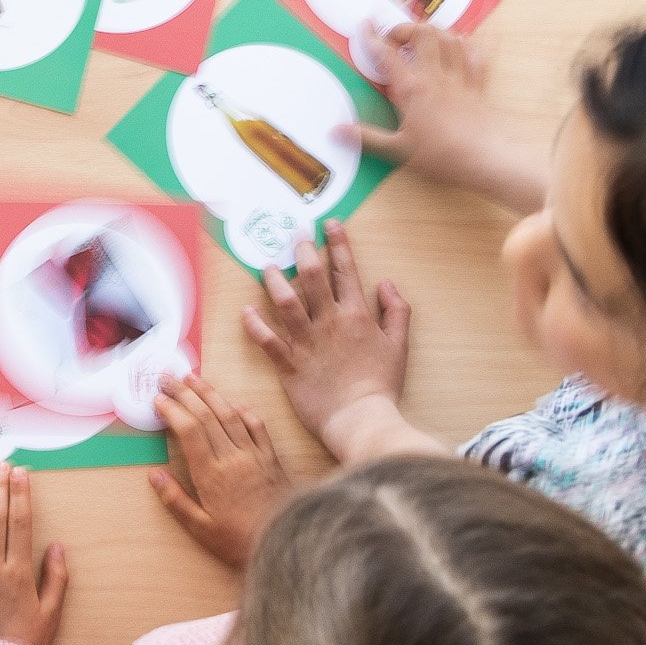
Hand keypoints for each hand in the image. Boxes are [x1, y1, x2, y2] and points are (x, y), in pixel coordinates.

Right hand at [147, 376, 292, 570]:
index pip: (189, 431)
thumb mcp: (201, 529)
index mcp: (211, 474)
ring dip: (210, 393)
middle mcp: (232, 457)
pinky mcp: (271, 457)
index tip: (158, 400)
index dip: (172, 410)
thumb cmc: (240, 540)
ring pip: (229, 414)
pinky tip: (232, 403)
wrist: (287, 542)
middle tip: (167, 378)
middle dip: (184, 393)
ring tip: (193, 378)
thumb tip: (154, 475)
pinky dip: (242, 410)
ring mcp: (254, 454)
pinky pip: (256, 425)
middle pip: (206, 415)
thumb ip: (176, 501)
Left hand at [245, 225, 413, 456]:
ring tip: (267, 267)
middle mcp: (329, 322)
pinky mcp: (288, 364)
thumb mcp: (399, 346)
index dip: (338, 244)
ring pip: (285, 302)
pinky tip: (246, 311)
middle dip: (302, 253)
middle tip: (294, 238)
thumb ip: (397, 312)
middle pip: (312, 278)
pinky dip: (255, 324)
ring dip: (274, 281)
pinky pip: (267, 340)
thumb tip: (388, 285)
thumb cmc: (381, 385)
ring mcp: (306, 342)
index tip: (328, 225)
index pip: (346, 271)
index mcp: (356, 315)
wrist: (361, 419)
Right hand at [356, 24, 548, 210]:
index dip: (372, 36)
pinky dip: (471, 44)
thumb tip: (337, 131)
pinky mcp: (478, 86)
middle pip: (423, 33)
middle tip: (396, 39)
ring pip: (450, 38)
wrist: (484, 160)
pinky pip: (478, 55)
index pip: (387, 53)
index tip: (365, 26)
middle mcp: (436, 76)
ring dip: (436, 32)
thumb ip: (367, 138)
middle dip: (407, 28)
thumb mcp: (398, 150)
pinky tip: (464, 41)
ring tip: (424, 39)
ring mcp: (459, 78)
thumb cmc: (442, 156)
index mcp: (412, 89)